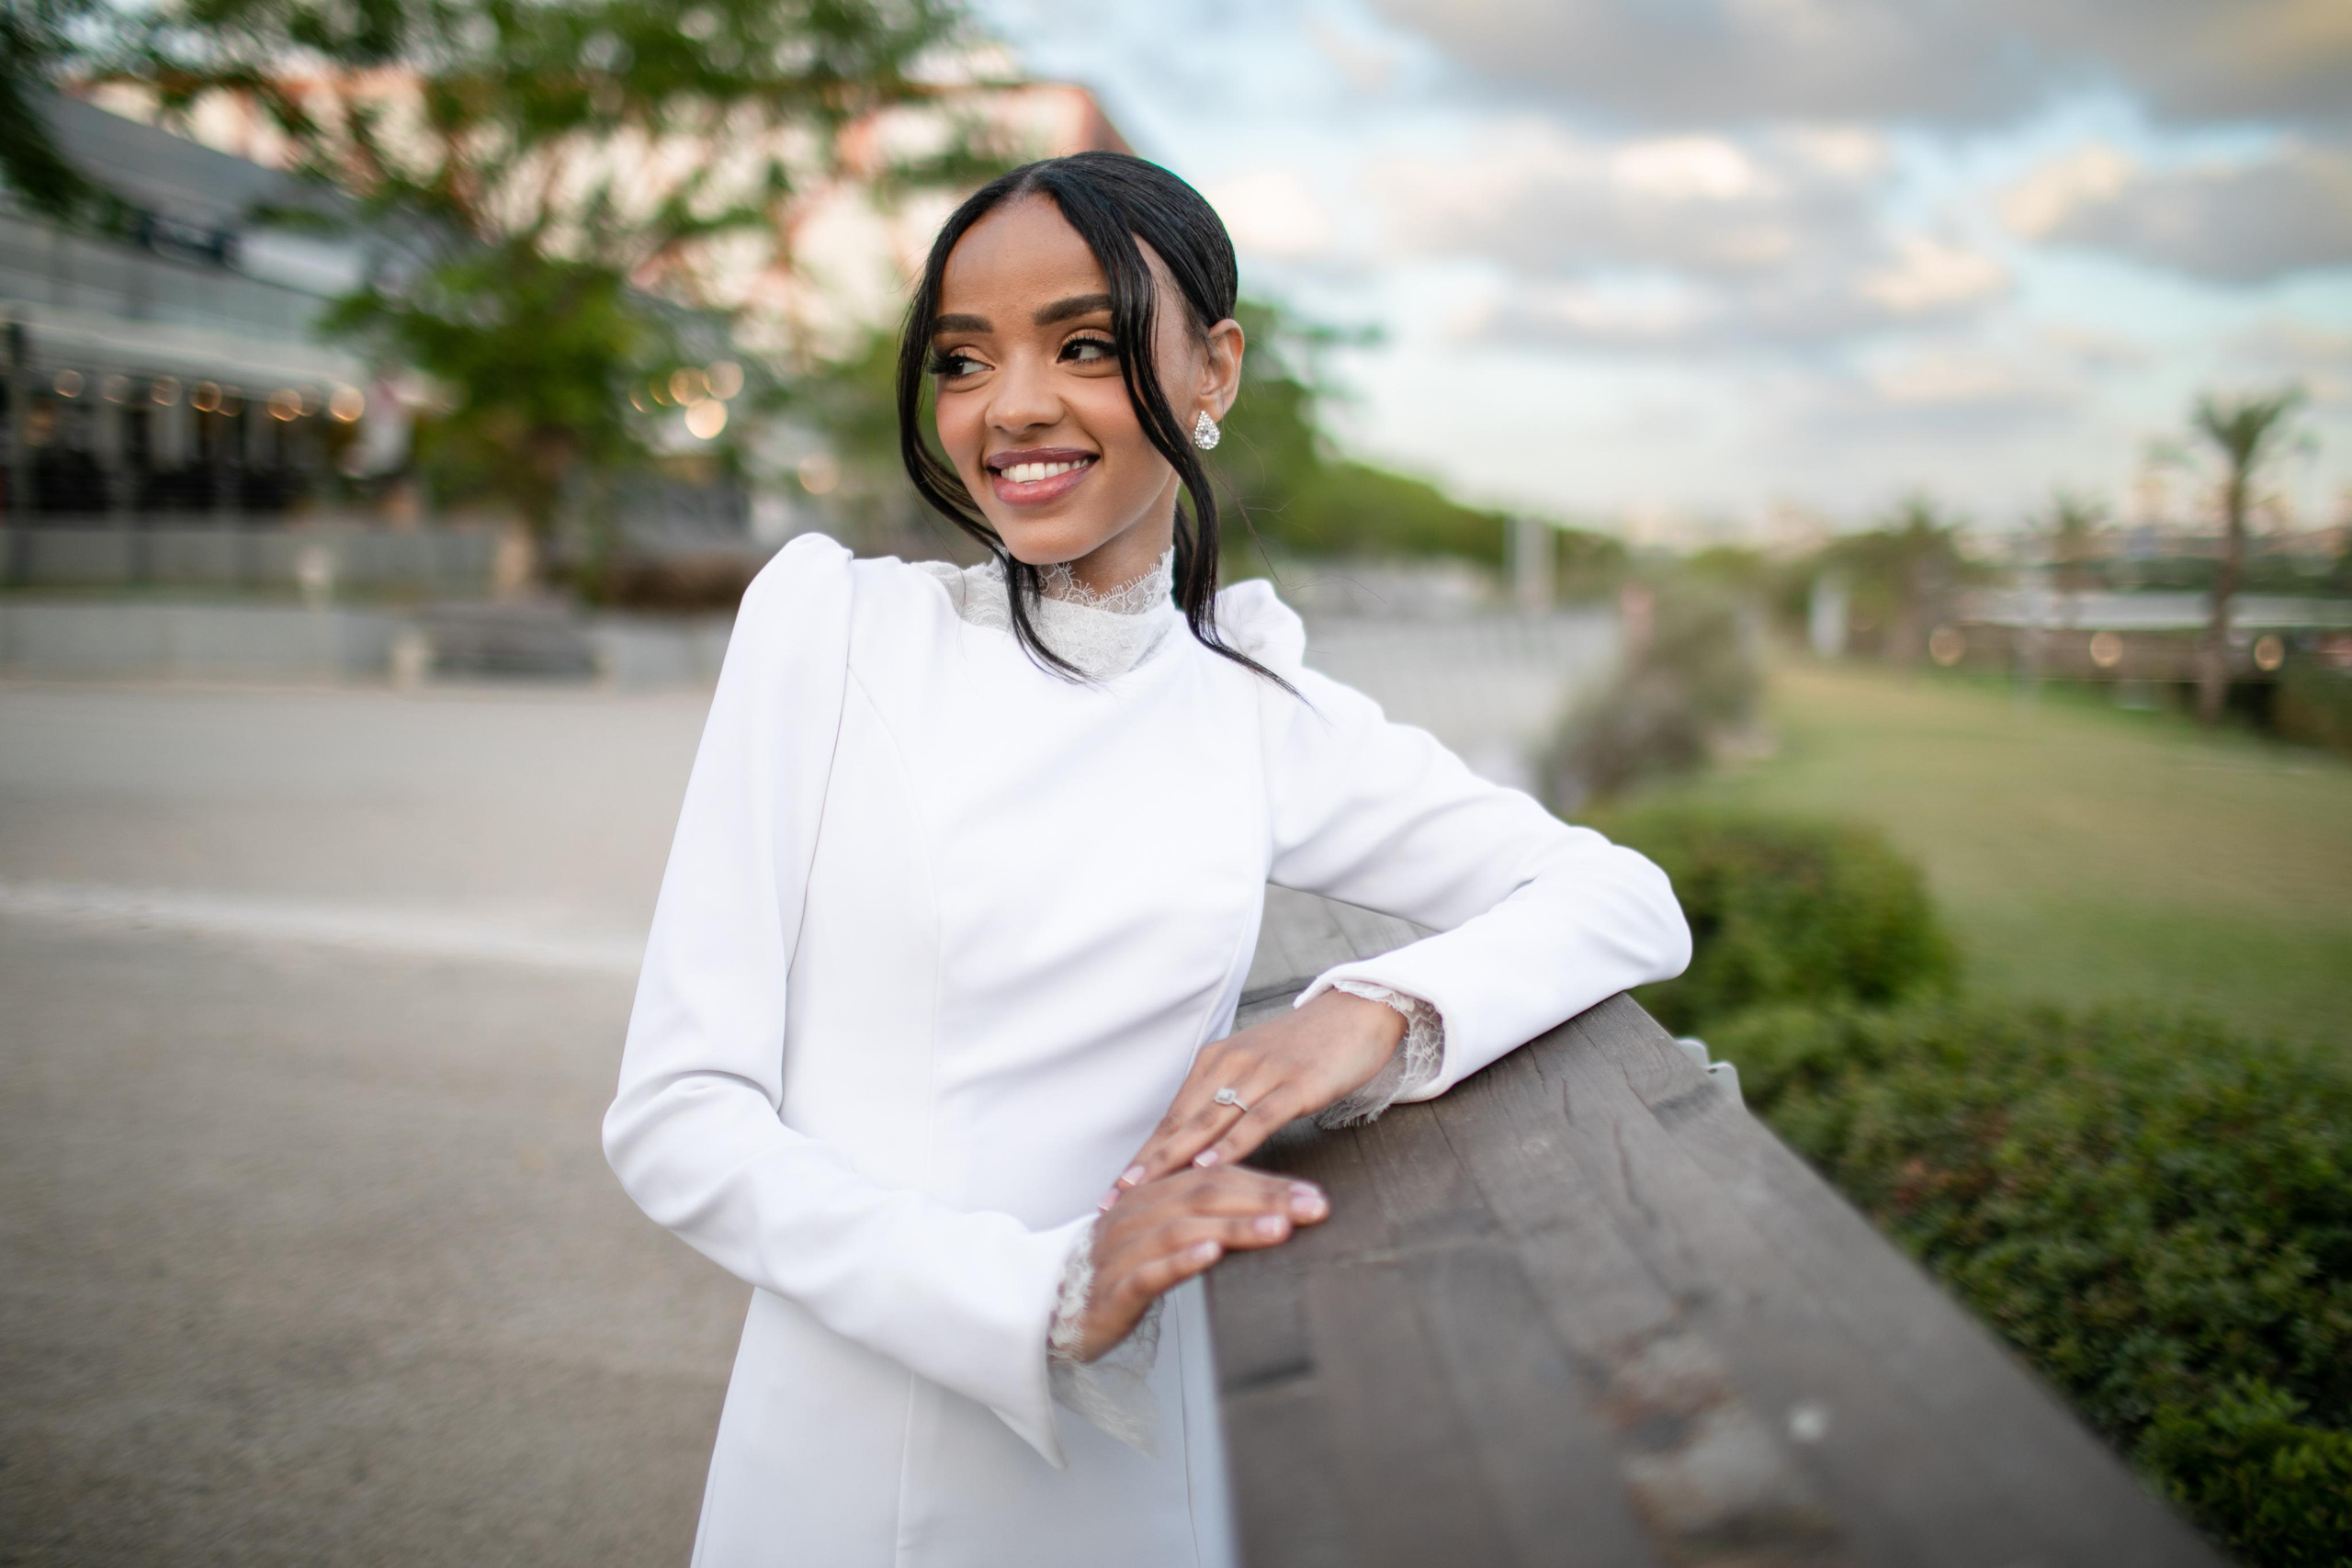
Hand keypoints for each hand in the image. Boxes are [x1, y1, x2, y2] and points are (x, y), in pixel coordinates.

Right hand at [1076, 1167, 1327, 1360]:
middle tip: (1313, 1207)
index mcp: (1154, 1196)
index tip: (1313, 1194)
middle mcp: (1139, 1215)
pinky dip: (1182, 1261)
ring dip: (1234, 1227)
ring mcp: (1124, 1250)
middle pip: (1207, 1195)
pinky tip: (1210, 1256)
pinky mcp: (1114, 1289)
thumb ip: (1205, 1220)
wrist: (1050, 1305)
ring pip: (1184, 1229)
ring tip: (1277, 1229)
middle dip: (1265, 1199)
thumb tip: (1271, 1213)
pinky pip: (1149, 1271)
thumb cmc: (1118, 1271)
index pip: (1217, 1178)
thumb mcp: (1163, 1238)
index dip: (1268, 1184)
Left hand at [1107, 989, 1404, 1200]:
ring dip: (1173, 1157)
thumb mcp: (1259, 1071)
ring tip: (1143, 1187)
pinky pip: (1256, 1119)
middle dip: (1145, 1163)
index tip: (1114, 1188)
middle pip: (1180, 1122)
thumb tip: (1200, 1144)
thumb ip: (1230, 1102)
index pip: (1172, 1117)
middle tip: (1113, 1198)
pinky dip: (1229, 1144)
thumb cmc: (1309, 1047)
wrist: (1360, 1011)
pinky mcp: (1296, 1085)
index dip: (1143, 1154)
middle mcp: (1230, 1065)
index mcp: (1216, 1063)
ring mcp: (1263, 1074)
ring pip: (1208, 1122)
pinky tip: (1207, 1165)